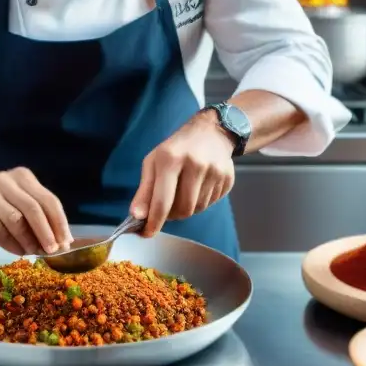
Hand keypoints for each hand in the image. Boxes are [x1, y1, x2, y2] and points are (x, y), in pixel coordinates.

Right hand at [0, 167, 72, 255]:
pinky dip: (11, 244)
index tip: (65, 242)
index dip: (59, 223)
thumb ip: (40, 219)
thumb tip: (62, 242)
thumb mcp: (20, 205)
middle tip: (52, 250)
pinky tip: (18, 252)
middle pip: (33, 208)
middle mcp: (8, 180)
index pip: (48, 200)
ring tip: (33, 252)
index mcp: (24, 177)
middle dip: (46, 232)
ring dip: (28, 240)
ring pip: (16, 219)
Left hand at [129, 112, 235, 236]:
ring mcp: (215, 171)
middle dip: (172, 215)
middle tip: (167, 207)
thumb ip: (144, 190)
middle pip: (183, 209)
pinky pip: (211, 203)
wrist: (211, 131)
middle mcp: (195, 164)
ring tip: (183, 192)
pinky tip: (198, 187)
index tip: (147, 233)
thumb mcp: (154, 162)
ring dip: (186, 208)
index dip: (154, 222)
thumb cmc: (176, 148)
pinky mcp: (228, 178)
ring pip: (198, 209)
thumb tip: (137, 216)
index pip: (162, 201)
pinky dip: (201, 202)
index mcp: (171, 158)